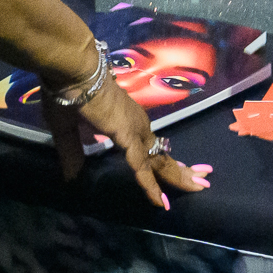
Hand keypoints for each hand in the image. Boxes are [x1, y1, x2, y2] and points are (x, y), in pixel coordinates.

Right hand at [44, 62, 211, 210]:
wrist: (73, 71)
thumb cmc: (70, 94)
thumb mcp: (68, 130)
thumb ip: (72, 153)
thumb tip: (71, 176)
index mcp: (126, 124)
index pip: (150, 148)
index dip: (164, 162)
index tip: (181, 170)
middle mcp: (137, 126)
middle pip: (163, 155)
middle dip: (183, 171)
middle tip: (204, 182)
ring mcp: (135, 130)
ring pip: (160, 161)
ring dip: (180, 177)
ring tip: (200, 188)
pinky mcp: (127, 135)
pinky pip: (141, 166)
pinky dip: (151, 185)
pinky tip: (160, 201)